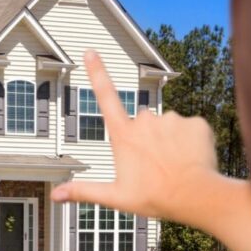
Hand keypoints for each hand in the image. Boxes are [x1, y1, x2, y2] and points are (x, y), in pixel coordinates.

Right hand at [51, 51, 219, 220]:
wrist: (196, 197)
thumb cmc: (154, 198)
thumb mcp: (115, 197)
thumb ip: (83, 191)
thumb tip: (55, 195)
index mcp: (124, 135)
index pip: (106, 97)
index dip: (97, 73)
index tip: (90, 52)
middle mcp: (145, 121)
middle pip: (143, 122)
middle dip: (147, 137)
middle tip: (154, 164)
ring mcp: (171, 120)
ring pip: (168, 126)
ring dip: (170, 140)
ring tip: (174, 165)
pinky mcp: (195, 123)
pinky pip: (191, 129)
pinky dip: (192, 142)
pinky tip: (192, 159)